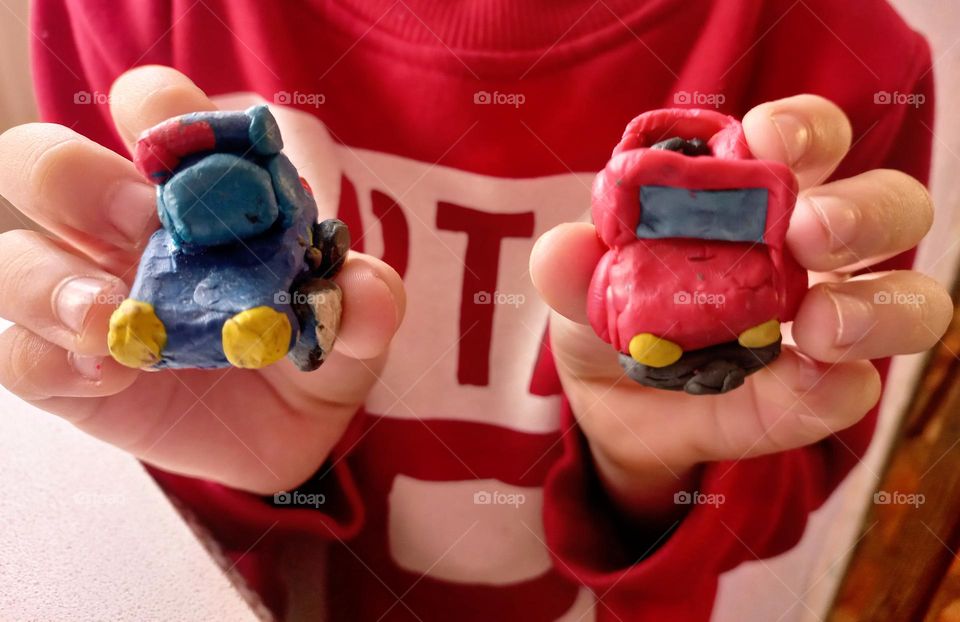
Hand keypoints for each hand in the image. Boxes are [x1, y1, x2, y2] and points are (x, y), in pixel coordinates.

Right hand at [0, 66, 404, 493]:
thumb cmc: (310, 347)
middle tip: (139, 222)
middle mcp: (122, 231)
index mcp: (194, 192)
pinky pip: (19, 354)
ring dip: (50, 279)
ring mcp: (84, 297)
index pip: (153, 113)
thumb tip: (367, 293)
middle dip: (80, 178)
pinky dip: (52, 360)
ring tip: (109, 316)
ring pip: (15, 256)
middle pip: (48, 165)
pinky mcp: (67, 369)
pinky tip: (109, 375)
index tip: (183, 135)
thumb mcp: (352, 324)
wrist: (292, 433)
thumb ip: (364, 301)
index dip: (158, 108)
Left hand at [530, 95, 951, 520]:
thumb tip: (561, 249)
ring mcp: (827, 324)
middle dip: (862, 212)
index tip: (769, 139)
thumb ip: (574, 268)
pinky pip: (850, 391)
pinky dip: (831, 390)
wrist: (612, 403)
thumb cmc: (611, 313)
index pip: (807, 140)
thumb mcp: (579, 287)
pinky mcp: (815, 396)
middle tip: (810, 235)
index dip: (803, 128)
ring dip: (878, 307)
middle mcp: (811, 251)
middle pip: (889, 207)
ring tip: (819, 325)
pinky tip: (804, 385)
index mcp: (757, 197)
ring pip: (908, 299)